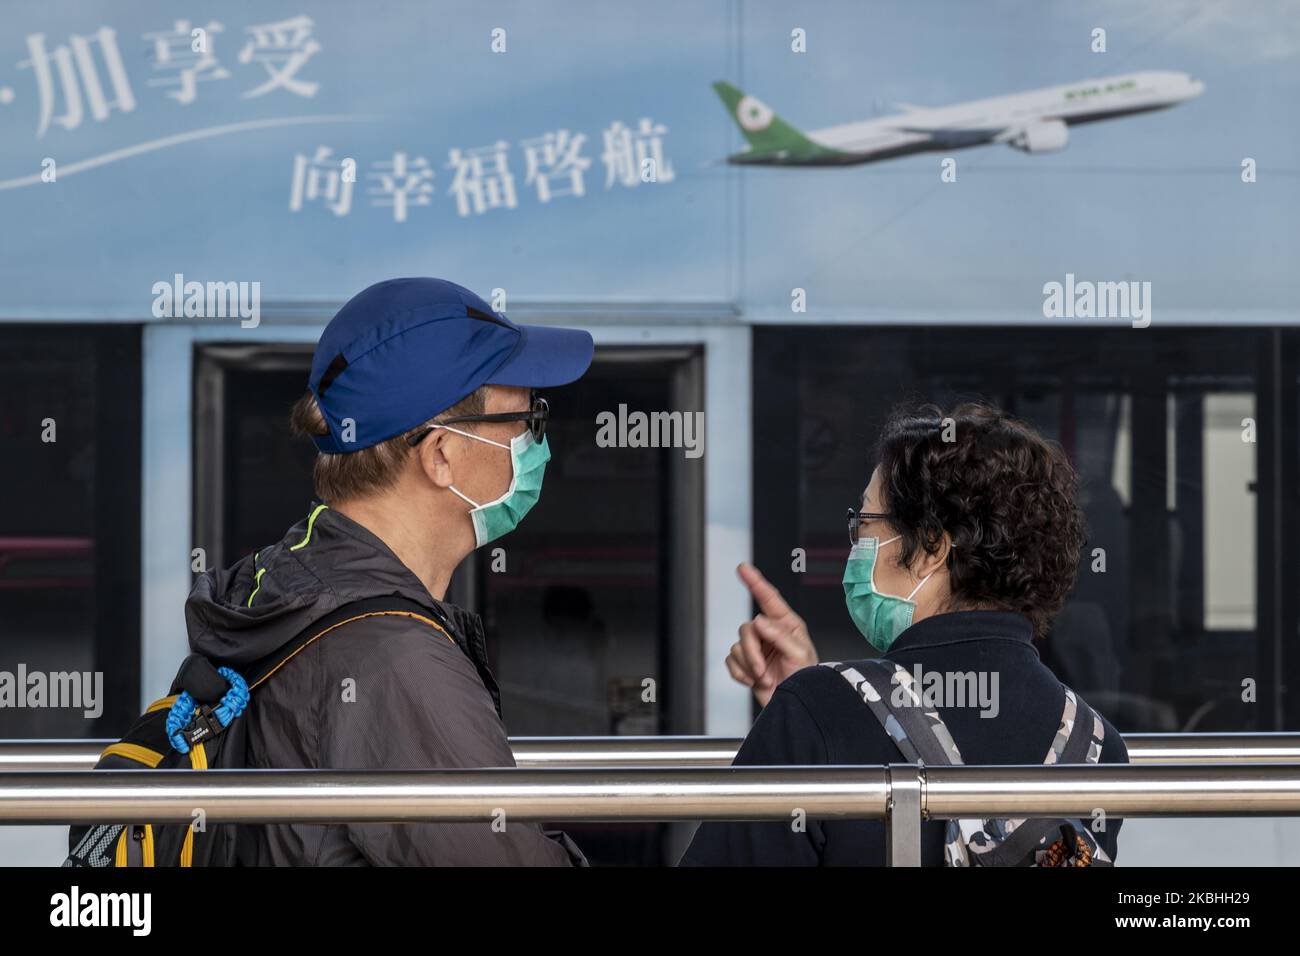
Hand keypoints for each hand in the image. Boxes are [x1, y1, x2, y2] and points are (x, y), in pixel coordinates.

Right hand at [726, 562, 818, 707]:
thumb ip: (779, 635)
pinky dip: (739, 673)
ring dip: (748, 665)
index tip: (742, 568)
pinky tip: (753, 681)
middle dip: (751, 651)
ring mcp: (756, 648)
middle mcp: (770, 633)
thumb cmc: (806, 678)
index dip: (755, 582)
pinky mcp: (745, 664)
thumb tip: (758, 621)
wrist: (797, 704)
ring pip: (737, 646)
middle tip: (761, 669)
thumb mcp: (799, 654)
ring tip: (763, 678)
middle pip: (747, 629)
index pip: (769, 599)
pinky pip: (730, 661)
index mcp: (787, 624)